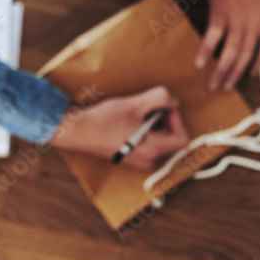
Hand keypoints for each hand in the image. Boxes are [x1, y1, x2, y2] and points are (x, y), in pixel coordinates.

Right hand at [50, 85, 190, 169]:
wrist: (77, 132)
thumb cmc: (105, 120)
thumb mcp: (136, 104)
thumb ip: (161, 98)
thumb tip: (173, 102)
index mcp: (152, 150)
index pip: (182, 139)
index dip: (177, 120)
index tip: (162, 108)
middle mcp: (148, 160)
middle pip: (171, 139)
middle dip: (164, 119)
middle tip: (147, 107)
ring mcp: (138, 160)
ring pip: (159, 139)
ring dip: (153, 122)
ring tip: (135, 113)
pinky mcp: (130, 156)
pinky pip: (147, 142)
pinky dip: (144, 129)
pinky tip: (128, 120)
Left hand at [177, 0, 259, 91]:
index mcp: (223, 9)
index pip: (214, 33)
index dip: (206, 49)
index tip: (198, 65)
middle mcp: (240, 18)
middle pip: (231, 50)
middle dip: (221, 71)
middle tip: (212, 86)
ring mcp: (256, 23)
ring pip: (247, 54)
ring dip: (237, 72)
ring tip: (227, 86)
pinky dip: (258, 62)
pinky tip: (250, 73)